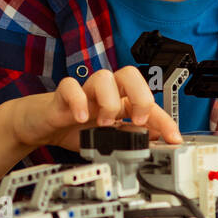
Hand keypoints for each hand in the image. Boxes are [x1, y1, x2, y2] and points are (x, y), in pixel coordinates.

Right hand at [9, 66, 182, 151]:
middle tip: (136, 120)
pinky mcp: (63, 94)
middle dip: (140, 96)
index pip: (148, 103)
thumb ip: (132, 137)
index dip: (164, 119)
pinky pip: (71, 86)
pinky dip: (78, 102)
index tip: (174, 138)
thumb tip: (158, 143)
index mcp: (120, 101)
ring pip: (103, 76)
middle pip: (130, 74)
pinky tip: (80, 119)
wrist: (43, 125)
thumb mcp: (109, 138)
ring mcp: (85, 91)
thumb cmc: (76, 128)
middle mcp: (105, 92)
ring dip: (108, 101)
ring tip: (104, 123)